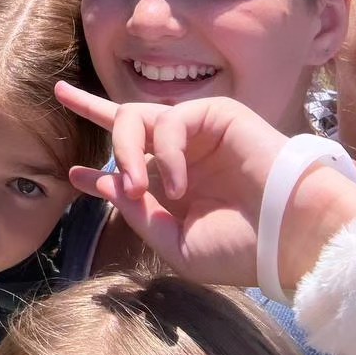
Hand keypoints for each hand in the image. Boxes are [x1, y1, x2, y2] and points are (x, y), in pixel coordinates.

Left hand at [56, 83, 355, 290]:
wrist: (291, 238)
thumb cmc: (241, 249)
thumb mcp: (177, 244)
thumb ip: (139, 215)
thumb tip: (108, 185)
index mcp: (170, 187)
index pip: (125, 168)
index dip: (97, 172)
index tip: (73, 175)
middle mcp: (178, 155)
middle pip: (125, 119)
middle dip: (89, 106)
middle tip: (65, 108)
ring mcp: (194, 133)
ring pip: (135, 116)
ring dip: (125, 150)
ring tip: (136, 185)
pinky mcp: (214, 114)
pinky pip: (170, 122)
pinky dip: (166, 153)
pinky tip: (178, 184)